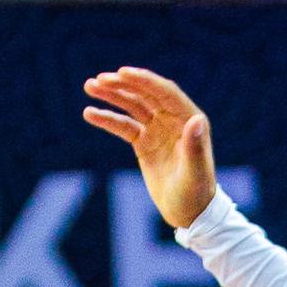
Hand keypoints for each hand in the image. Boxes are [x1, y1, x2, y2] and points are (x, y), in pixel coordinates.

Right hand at [82, 68, 217, 230]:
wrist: (189, 214)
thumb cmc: (196, 194)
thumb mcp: (195, 173)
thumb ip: (194, 147)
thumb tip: (196, 120)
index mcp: (189, 119)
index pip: (164, 93)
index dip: (144, 81)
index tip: (122, 72)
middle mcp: (173, 119)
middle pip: (145, 94)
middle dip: (122, 85)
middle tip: (99, 79)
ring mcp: (157, 129)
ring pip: (131, 105)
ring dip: (111, 95)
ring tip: (89, 87)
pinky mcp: (144, 142)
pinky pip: (123, 126)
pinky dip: (107, 119)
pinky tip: (89, 113)